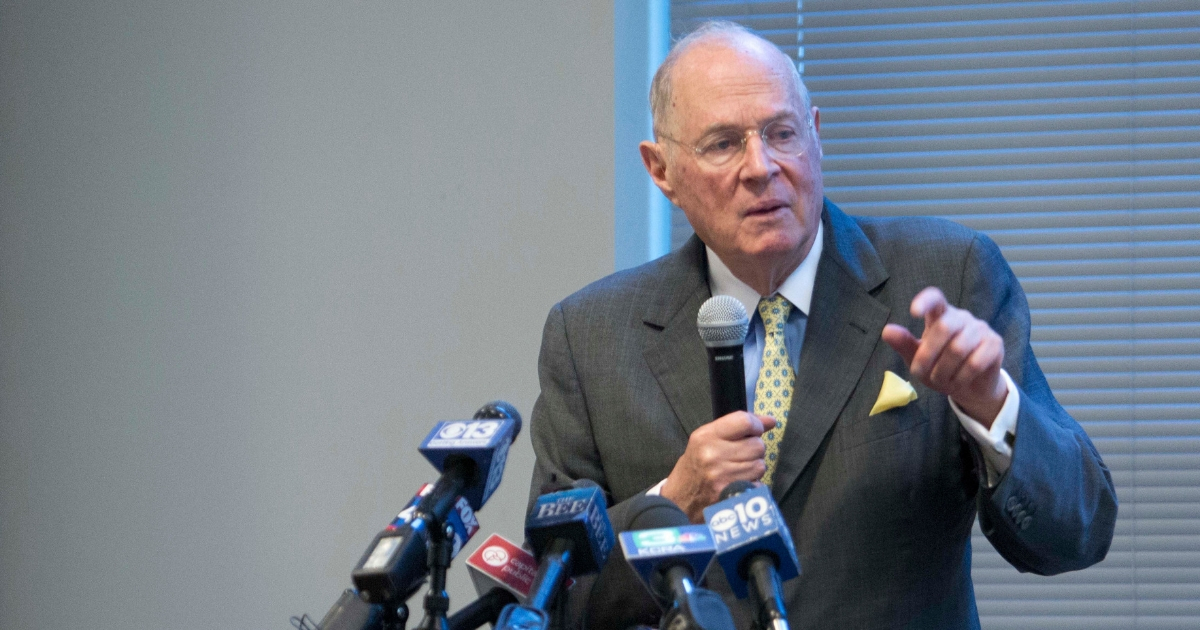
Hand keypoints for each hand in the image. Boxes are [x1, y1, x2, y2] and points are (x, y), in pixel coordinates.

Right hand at [661, 412, 775, 522]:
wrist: (678, 500)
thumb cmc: (695, 466)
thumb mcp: (706, 440)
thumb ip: (736, 427)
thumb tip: (770, 421)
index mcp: (705, 436)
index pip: (744, 421)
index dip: (756, 425)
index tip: (754, 431)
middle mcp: (713, 454)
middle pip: (757, 445)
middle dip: (754, 449)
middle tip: (740, 455)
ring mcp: (721, 476)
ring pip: (760, 465)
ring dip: (754, 468)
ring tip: (738, 470)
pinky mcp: (729, 494)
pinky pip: (757, 484)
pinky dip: (753, 484)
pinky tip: (738, 483)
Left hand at [881, 287, 1007, 426]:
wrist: (969, 388)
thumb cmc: (939, 368)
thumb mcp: (917, 359)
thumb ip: (904, 344)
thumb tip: (887, 330)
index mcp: (940, 316)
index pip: (935, 298)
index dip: (925, 301)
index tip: (913, 312)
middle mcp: (961, 317)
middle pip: (944, 327)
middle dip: (928, 355)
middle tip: (920, 373)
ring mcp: (980, 328)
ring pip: (959, 348)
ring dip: (944, 370)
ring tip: (940, 380)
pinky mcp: (995, 344)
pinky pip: (976, 362)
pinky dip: (962, 377)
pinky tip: (958, 381)